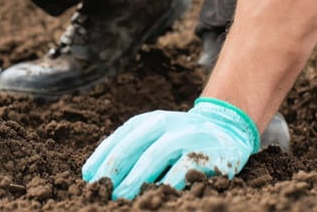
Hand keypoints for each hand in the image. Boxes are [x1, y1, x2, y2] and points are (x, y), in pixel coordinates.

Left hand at [82, 98, 259, 199]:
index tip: (88, 176)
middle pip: (135, 145)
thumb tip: (94, 174)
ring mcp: (189, 136)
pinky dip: (168, 182)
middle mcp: (168, 123)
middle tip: (102, 189)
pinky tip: (155, 195)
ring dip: (137, 177)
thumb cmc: (182, 139)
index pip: (121, 137)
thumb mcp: (156, 137)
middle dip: (115, 168)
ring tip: (122, 196)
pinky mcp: (208, 152)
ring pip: (157, 154)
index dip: (102, 156)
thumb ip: (132, 150)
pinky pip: (185, 168)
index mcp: (151, 121)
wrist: (228, 130)